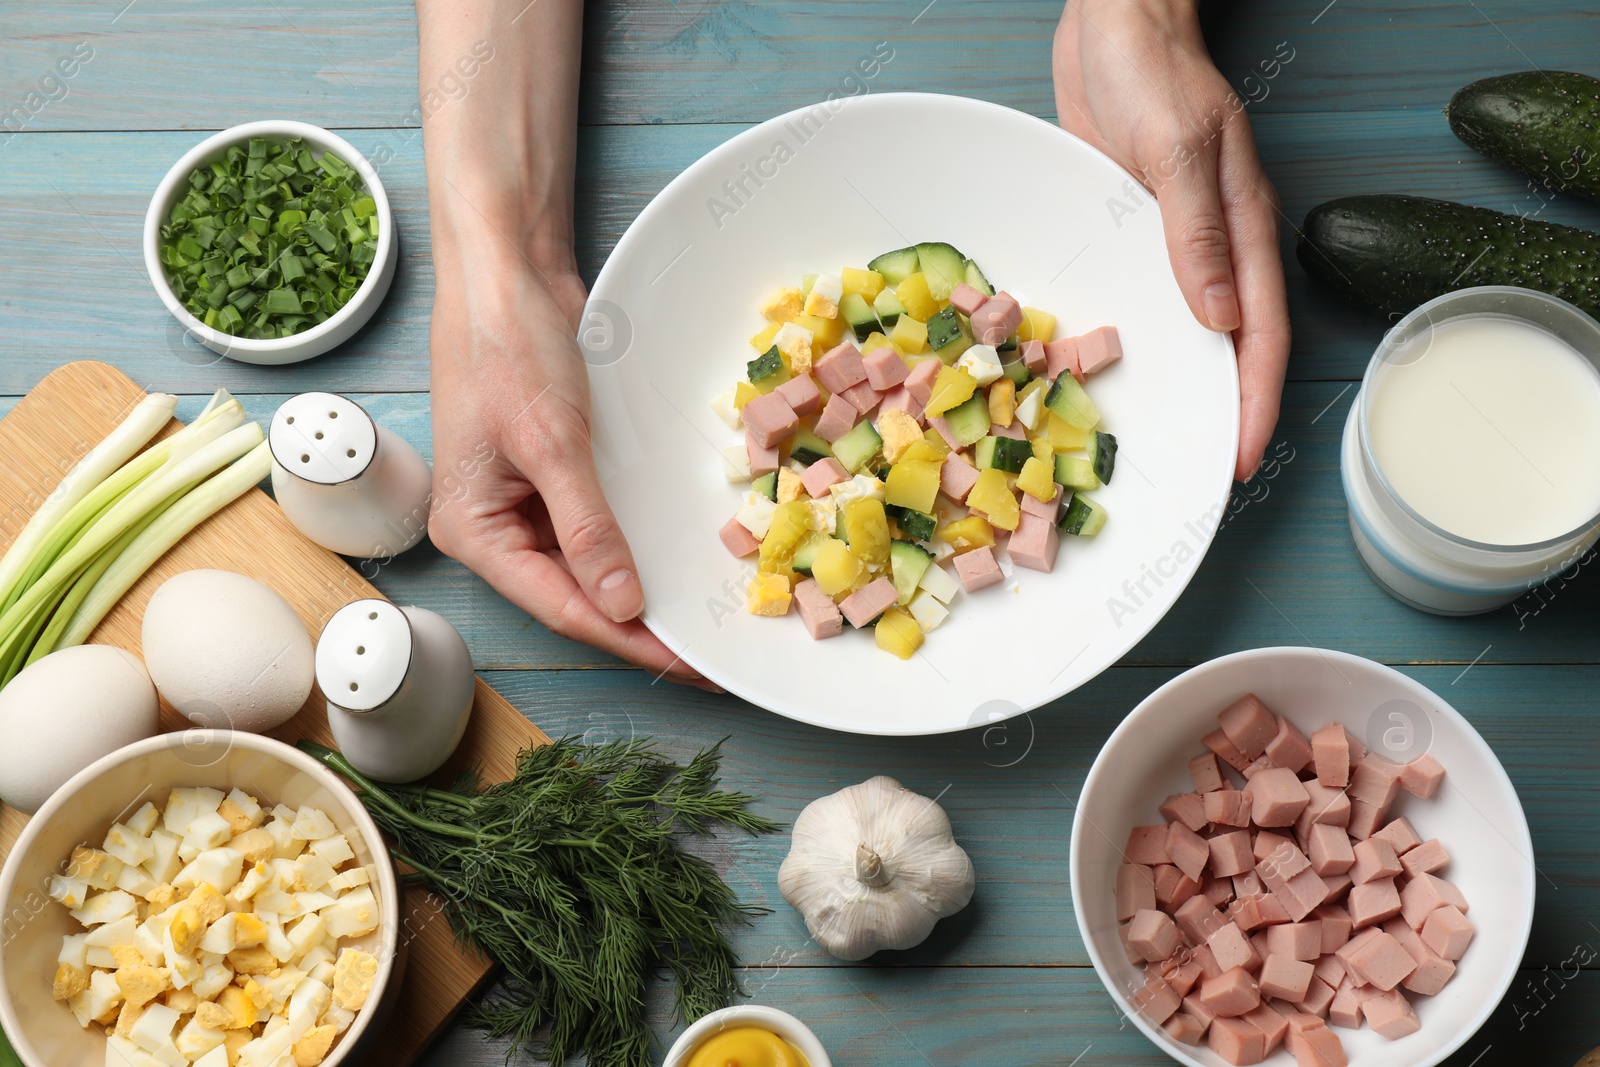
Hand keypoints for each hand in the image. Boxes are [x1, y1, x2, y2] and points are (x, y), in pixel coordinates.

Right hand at [427, 241, 710, 687]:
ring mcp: (522, 501)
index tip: (687, 664)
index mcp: (474, 531)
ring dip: (639, 585)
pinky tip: (673, 558)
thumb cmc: (508, 347)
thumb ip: (587, 528)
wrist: (506, 271)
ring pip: (588, 565)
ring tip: (699, 614)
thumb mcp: (551, 441)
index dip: (629, 640)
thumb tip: (621, 606)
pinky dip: (633, 542)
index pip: (562, 608)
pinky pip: (596, 525)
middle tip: (706, 650)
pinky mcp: (552, 474)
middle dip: (638, 623)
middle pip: (575, 595)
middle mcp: (494, 527)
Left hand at [1053, 0, 1289, 480]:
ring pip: (1186, 330)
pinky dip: (1139, 342)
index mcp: (1241, 227)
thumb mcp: (1177, 149)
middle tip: (1204, 474)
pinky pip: (1143, 300)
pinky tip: (1116, 374)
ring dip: (1182, 385)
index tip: (1244, 460)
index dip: (1255, 402)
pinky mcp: (1130, 231)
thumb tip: (1219, 319)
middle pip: (1231, 346)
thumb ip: (1196, 233)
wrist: (1112, 21)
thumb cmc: (1152, 70)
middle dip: (1226, 412)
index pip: (1261, 334)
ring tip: (1165, 445)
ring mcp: (1171, 242)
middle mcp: (1213, 245)